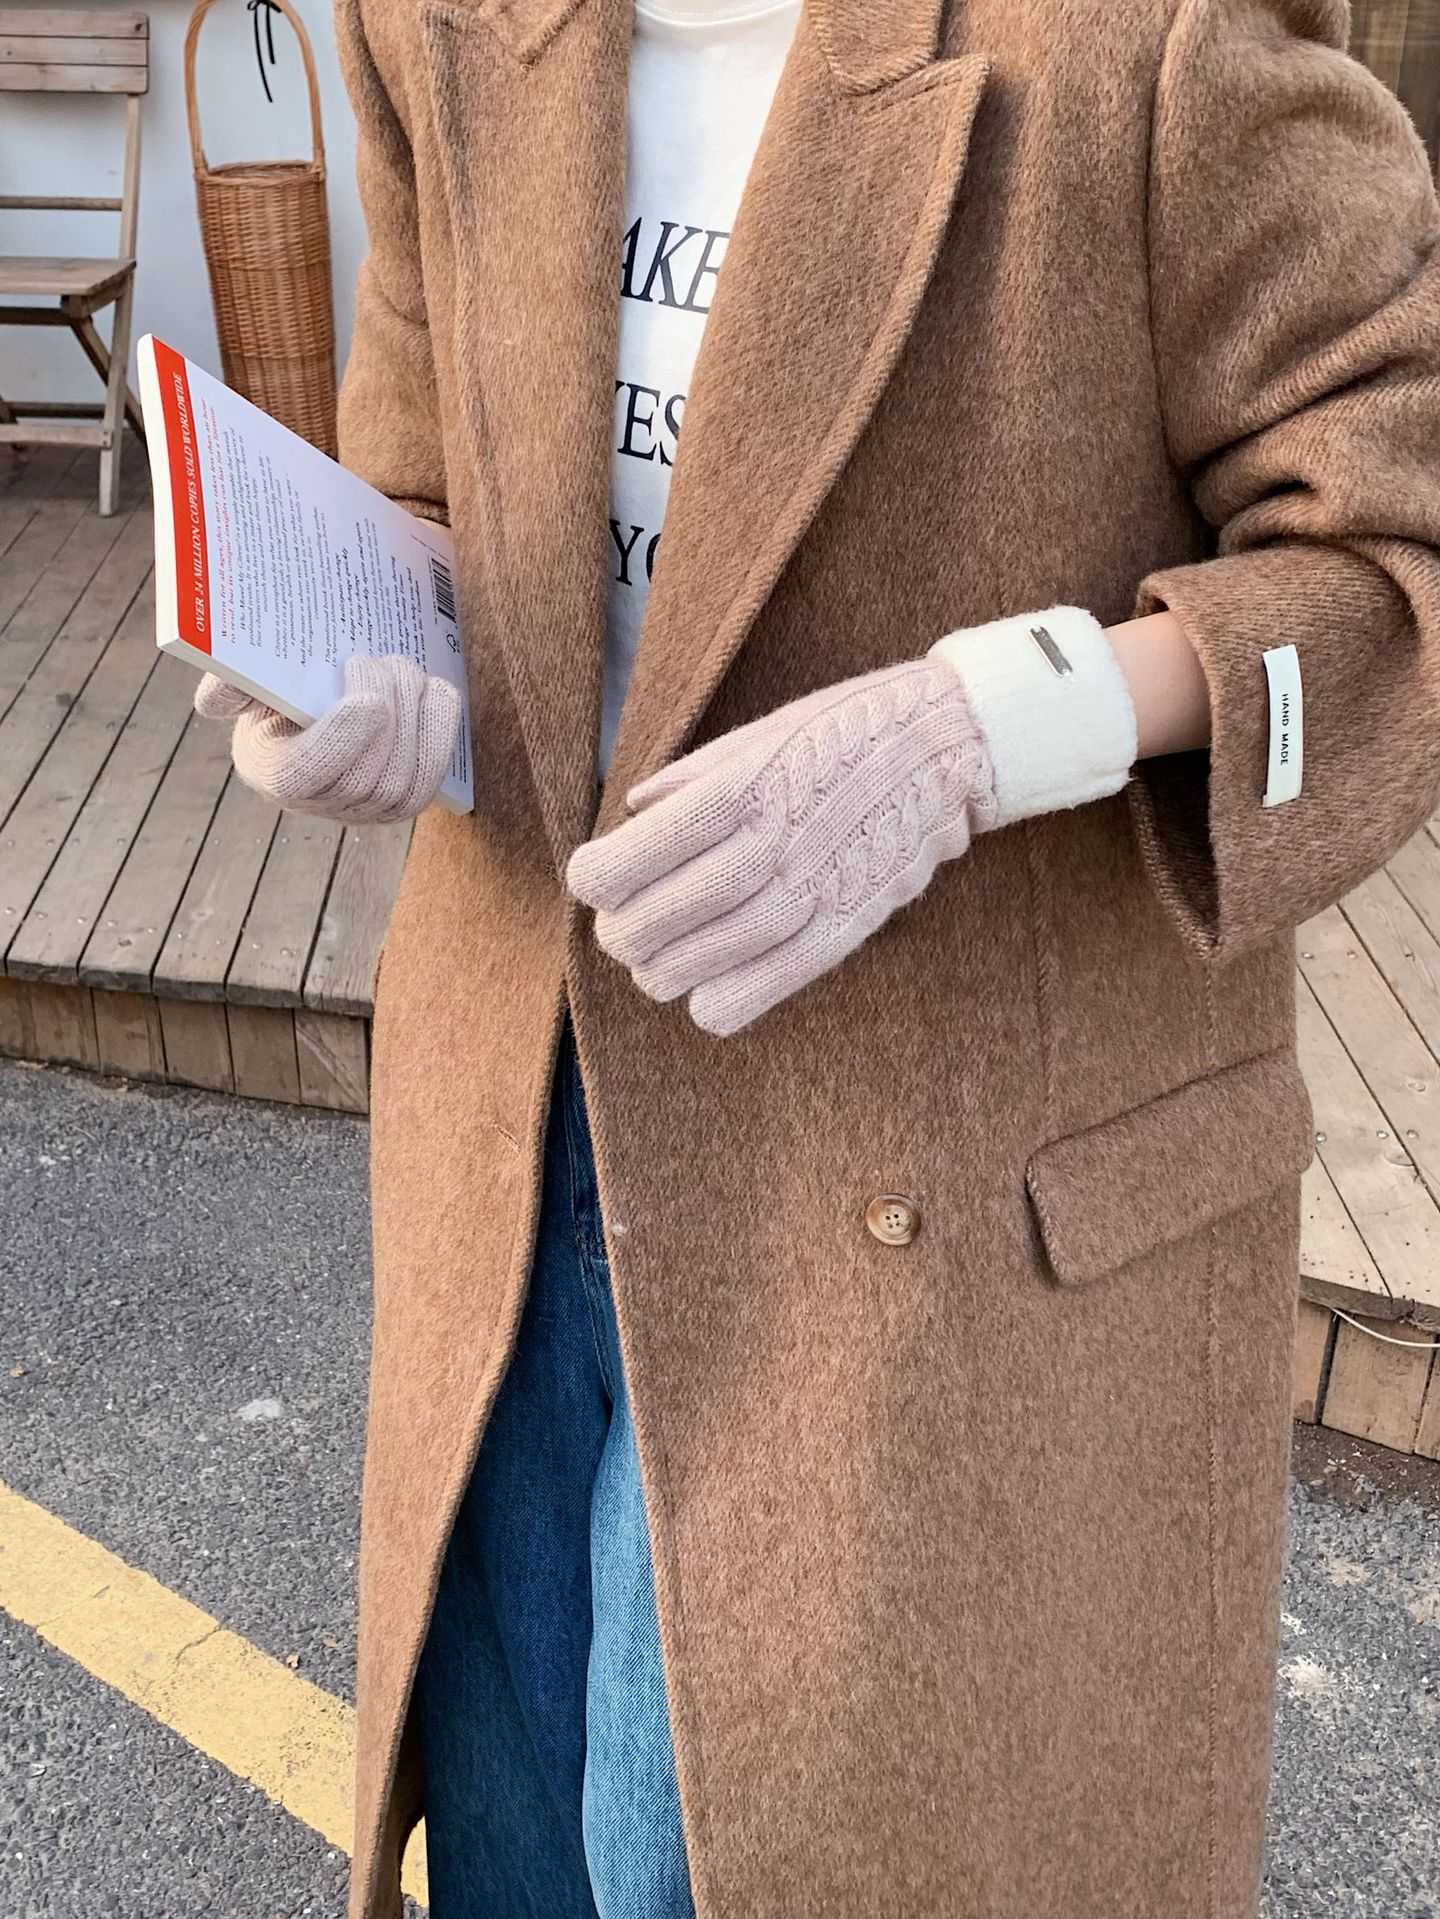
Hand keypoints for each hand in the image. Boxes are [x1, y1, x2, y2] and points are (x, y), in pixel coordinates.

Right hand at [193, 653, 461, 824]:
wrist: (321, 702)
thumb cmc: (281, 687)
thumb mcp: (247, 677)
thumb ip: (229, 681)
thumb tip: (218, 698)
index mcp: (273, 771)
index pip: (306, 775)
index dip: (341, 742)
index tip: (367, 699)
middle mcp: (319, 804)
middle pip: (367, 778)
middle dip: (387, 713)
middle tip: (387, 661)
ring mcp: (366, 812)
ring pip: (405, 780)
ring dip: (414, 716)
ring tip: (405, 670)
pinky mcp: (404, 804)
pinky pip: (432, 778)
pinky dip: (440, 731)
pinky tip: (433, 692)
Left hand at [567, 657, 999, 1035]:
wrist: (944, 746)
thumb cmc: (838, 734)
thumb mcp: (756, 736)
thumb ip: (687, 782)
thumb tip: (630, 818)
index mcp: (735, 790)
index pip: (626, 861)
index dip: (595, 880)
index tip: (593, 878)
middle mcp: (767, 845)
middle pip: (652, 922)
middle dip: (622, 934)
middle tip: (622, 927)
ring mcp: (808, 894)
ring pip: (697, 966)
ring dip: (662, 972)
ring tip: (658, 960)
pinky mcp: (842, 930)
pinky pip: (759, 989)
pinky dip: (717, 1001)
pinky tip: (704, 992)